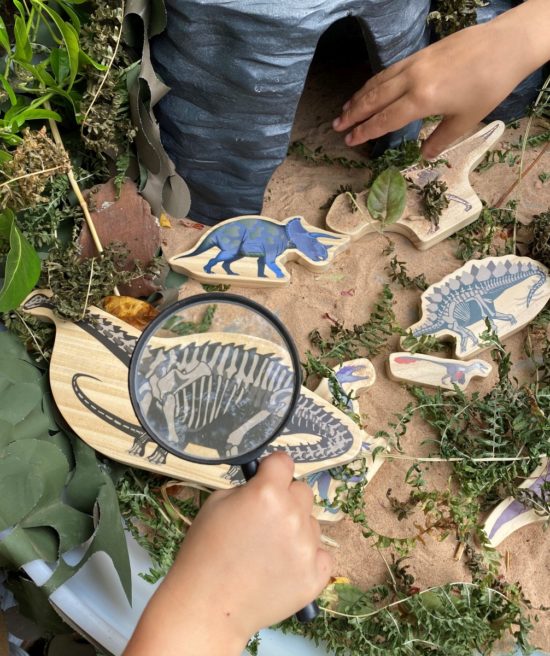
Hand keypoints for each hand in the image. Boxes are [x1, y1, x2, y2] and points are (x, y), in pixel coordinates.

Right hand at [124, 453, 331, 655]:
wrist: (207, 607)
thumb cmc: (204, 552)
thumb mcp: (215, 503)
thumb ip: (246, 489)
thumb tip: (263, 484)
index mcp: (267, 492)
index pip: (284, 461)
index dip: (272, 469)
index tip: (266, 478)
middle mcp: (293, 515)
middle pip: (301, 490)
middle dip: (285, 498)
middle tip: (264, 519)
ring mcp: (307, 546)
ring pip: (311, 523)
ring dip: (295, 529)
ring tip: (269, 551)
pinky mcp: (315, 575)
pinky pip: (321, 554)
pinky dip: (307, 558)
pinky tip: (284, 567)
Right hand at [333, 0, 549, 157]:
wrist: (505, 45)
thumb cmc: (489, 86)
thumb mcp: (466, 119)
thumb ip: (441, 139)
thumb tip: (424, 155)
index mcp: (422, 100)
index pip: (385, 120)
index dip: (365, 131)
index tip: (349, 140)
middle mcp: (412, 80)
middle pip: (374, 99)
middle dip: (353, 114)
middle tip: (336, 127)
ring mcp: (414, 64)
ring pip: (378, 83)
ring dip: (359, 97)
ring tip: (344, 110)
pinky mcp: (420, 54)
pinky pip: (389, 71)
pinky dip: (374, 82)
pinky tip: (368, 89)